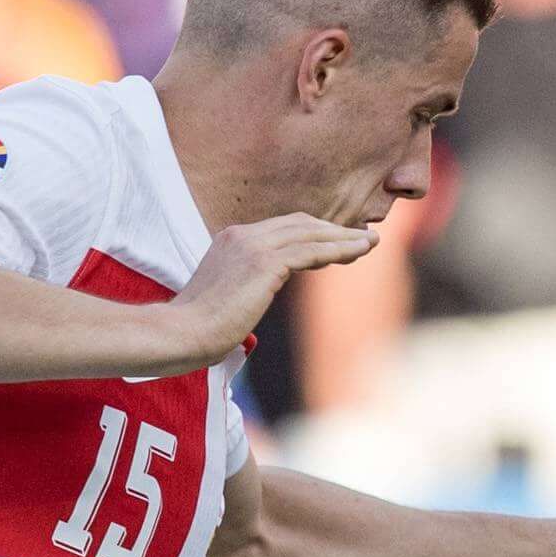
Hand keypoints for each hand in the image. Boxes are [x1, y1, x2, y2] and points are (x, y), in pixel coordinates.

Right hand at [159, 216, 374, 368]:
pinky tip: (359, 251)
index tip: (340, 240)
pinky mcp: (264, 262)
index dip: (315, 232)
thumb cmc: (201, 328)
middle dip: (335, 229)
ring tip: (371, 241)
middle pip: (301, 224)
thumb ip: (246, 289)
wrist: (184, 332)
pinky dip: (339, 249)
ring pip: (311, 234)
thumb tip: (255, 307)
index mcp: (232, 239)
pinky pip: (312, 250)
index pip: (283, 228)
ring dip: (345, 237)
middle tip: (364, 236)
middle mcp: (243, 235)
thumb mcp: (228, 298)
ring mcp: (253, 245)